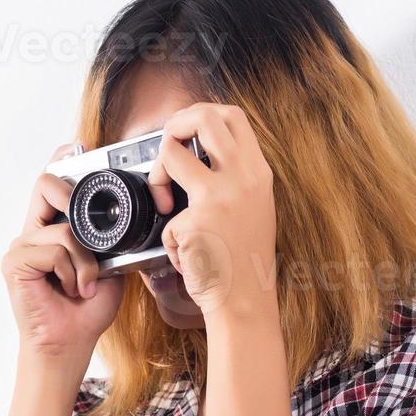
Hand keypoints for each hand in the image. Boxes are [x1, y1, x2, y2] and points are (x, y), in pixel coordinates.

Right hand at [2, 145, 123, 362]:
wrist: (70, 344)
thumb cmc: (86, 310)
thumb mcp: (110, 265)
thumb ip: (111, 240)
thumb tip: (132, 219)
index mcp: (52, 228)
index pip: (51, 183)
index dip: (62, 161)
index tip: (77, 148)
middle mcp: (32, 232)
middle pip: (46, 185)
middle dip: (72, 197)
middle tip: (88, 233)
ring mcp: (21, 245)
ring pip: (62, 229)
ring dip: (84, 261)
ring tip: (85, 284)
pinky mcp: (15, 262)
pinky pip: (53, 250)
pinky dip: (71, 271)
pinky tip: (69, 289)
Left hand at [147, 104, 277, 323]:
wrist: (244, 302)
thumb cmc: (242, 262)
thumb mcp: (252, 208)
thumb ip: (232, 178)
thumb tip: (197, 152)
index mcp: (257, 173)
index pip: (232, 116)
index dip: (201, 113)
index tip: (185, 131)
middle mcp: (243, 178)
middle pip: (203, 117)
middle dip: (174, 125)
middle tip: (167, 151)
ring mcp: (220, 197)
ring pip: (172, 152)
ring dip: (158, 175)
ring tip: (166, 207)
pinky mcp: (196, 220)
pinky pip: (165, 218)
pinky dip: (170, 241)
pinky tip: (188, 258)